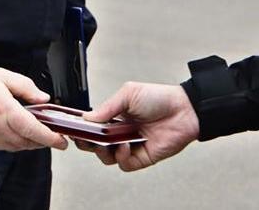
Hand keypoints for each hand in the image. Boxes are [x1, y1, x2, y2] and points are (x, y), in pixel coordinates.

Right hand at [0, 65, 67, 151]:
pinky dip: (17, 143)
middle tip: (55, 136)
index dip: (50, 137)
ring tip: (39, 134)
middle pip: (28, 142)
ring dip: (31, 143)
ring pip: (18, 147)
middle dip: (44, 141)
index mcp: (4, 109)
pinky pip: (5, 147)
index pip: (33, 130)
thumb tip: (43, 98)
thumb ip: (25, 87)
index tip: (61, 140)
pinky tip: (19, 134)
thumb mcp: (1, 75)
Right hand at [79, 82, 199, 171]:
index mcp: (115, 116)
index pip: (93, 127)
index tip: (74, 129)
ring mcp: (131, 145)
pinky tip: (125, 146)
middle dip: (88, 143)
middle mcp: (121, 132)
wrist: (184, 110)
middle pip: (96, 144)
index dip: (83, 129)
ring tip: (109, 142)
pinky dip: (122, 158)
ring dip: (104, 152)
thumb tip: (88, 118)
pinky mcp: (142, 157)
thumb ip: (107, 107)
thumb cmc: (159, 98)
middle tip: (87, 139)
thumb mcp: (129, 94)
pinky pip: (125, 164)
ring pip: (107, 157)